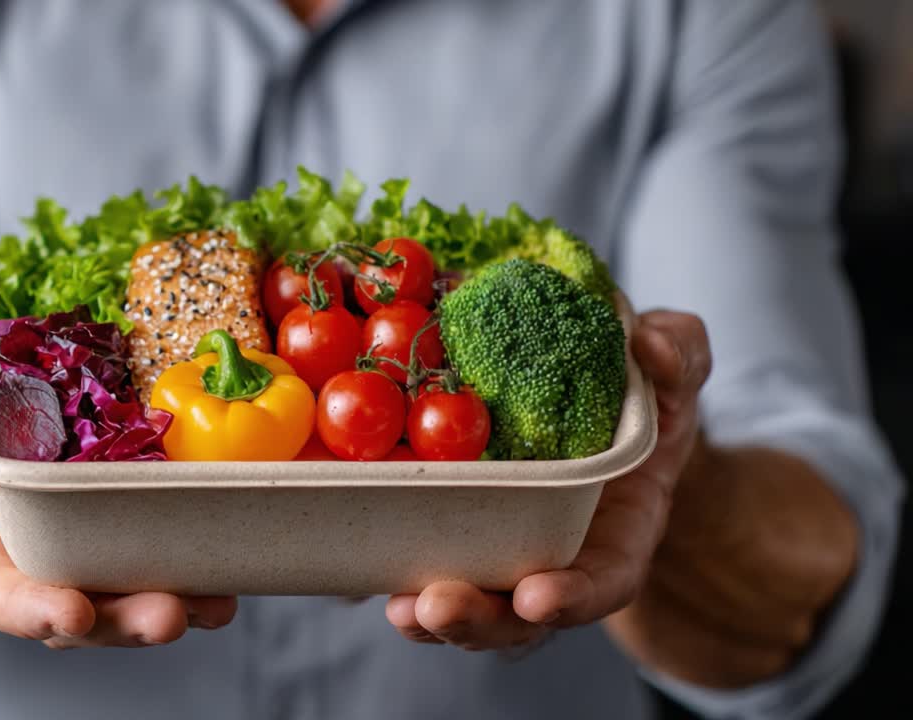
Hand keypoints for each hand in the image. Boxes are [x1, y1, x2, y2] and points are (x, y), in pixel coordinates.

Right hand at [0, 302, 236, 647]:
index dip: (26, 607)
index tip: (71, 613)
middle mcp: (21, 555)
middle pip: (70, 609)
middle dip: (120, 620)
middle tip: (170, 614)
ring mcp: (74, 548)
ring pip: (120, 597)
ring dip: (172, 605)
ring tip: (216, 604)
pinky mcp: (118, 529)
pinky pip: (154, 559)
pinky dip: (193, 570)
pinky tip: (233, 573)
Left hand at [386, 311, 710, 649]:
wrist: (602, 410)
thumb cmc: (644, 399)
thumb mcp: (673, 372)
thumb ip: (678, 360)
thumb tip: (648, 344)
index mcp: (619, 533)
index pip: (603, 581)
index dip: (572, 596)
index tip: (536, 598)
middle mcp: (558, 558)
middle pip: (519, 614)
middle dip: (478, 618)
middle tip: (434, 607)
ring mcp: (505, 552)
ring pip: (470, 600)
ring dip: (429, 613)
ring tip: (396, 607)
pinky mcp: (455, 531)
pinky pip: (425, 560)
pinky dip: (392, 572)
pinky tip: (355, 576)